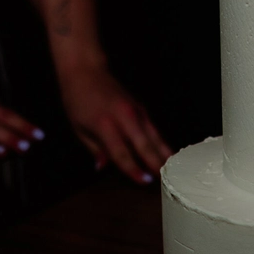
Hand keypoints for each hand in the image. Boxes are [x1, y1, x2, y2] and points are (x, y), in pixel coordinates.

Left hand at [58, 62, 170, 183]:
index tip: (145, 182)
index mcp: (104, 124)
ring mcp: (135, 111)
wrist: (85, 71)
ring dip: (164, 154)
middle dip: (156, 164)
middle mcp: (124, 117)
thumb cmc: (77, 100)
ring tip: (176, 170)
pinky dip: (162, 143)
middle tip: (166, 180)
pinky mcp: (141, 109)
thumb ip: (94, 149)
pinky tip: (169, 154)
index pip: (122, 152)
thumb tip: (103, 167)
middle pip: (144, 145)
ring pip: (155, 136)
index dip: (134, 169)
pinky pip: (154, 130)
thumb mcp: (78, 128)